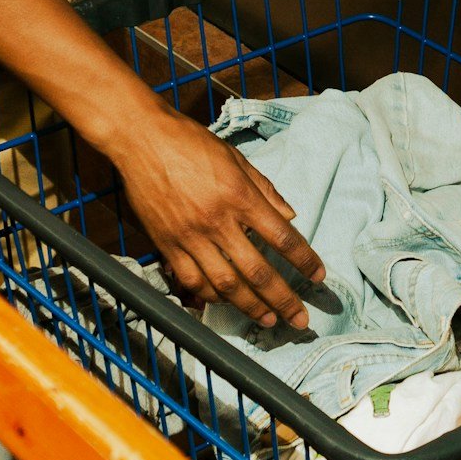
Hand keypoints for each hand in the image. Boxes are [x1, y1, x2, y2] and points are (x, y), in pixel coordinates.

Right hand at [111, 108, 324, 329]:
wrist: (141, 139)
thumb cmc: (191, 142)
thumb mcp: (235, 158)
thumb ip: (264, 189)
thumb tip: (290, 216)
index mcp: (240, 196)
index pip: (282, 237)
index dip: (304, 261)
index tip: (319, 276)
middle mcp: (218, 221)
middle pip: (257, 271)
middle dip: (283, 300)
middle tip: (299, 320)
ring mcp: (190, 236)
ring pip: (225, 284)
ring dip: (250, 307)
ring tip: (268, 320)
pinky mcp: (166, 244)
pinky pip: (191, 280)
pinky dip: (210, 296)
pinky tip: (224, 302)